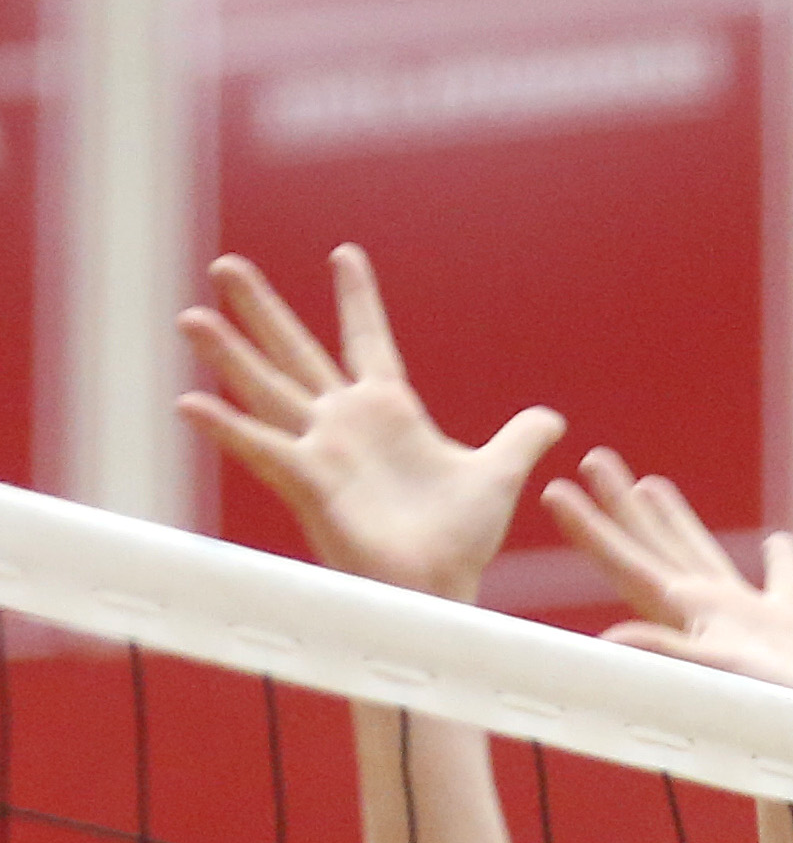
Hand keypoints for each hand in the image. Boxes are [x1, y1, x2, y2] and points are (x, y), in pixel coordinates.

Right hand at [176, 246, 563, 601]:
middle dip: (262, 310)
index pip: (368, 341)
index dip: (358, 300)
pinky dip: (228, 429)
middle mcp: (345, 424)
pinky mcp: (309, 484)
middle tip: (226, 265)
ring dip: (228, 356)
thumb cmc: (460, 540)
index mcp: (389, 412)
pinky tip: (191, 404)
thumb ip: (520, 439)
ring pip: (266, 390)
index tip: (345, 253)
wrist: (443, 589)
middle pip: (297, 352)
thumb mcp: (498, 474)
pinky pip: (262, 451)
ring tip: (190, 316)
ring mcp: (321, 452)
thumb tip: (552, 418)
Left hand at [544, 450, 792, 700]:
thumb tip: (608, 640)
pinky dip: (781, 563)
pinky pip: (781, 585)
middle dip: (622, 506)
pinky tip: (778, 544)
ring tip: (651, 486)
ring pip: (703, 555)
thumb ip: (667, 652)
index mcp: (687, 613)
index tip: (558, 492)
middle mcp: (707, 611)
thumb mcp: (720, 674)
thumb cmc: (778, 710)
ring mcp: (746, 619)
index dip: (591, 528)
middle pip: (654, 547)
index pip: (627, 561)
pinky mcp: (788, 629)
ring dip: (676, 521)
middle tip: (595, 461)